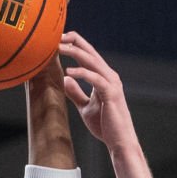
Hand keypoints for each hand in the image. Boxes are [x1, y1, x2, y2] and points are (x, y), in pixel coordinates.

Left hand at [59, 31, 136, 149]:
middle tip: (57, 36)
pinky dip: (82, 73)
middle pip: (90, 52)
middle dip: (74, 42)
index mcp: (104, 78)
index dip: (75, 44)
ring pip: (92, 62)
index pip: (89, 55)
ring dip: (75, 53)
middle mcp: (109, 77)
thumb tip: (65, 79)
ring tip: (59, 47)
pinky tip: (68, 72)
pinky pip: (95, 79)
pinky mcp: (111, 94)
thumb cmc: (105, 126)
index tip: (59, 39)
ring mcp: (112, 84)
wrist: (119, 142)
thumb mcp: (85, 107)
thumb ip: (76, 93)